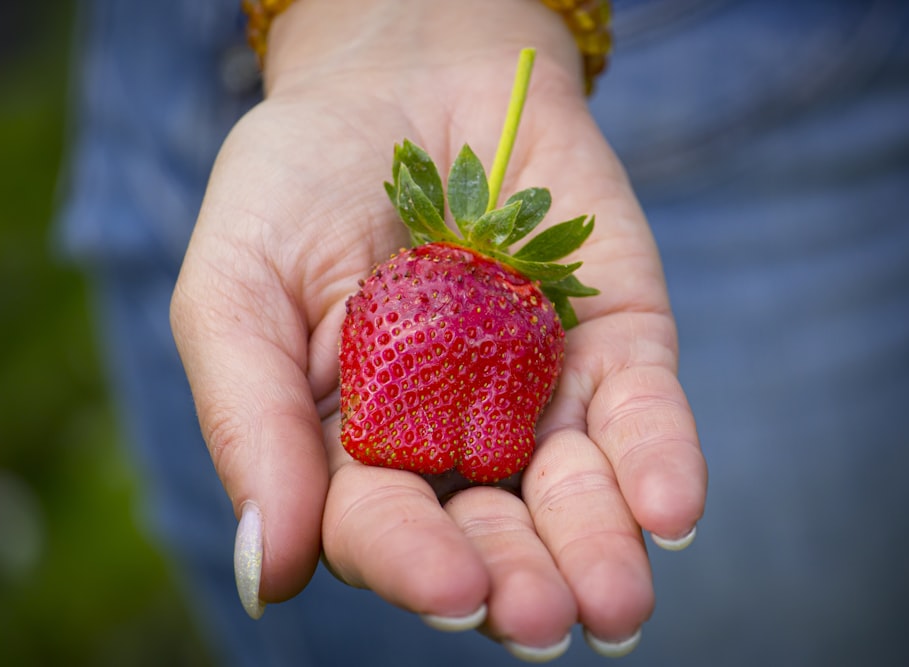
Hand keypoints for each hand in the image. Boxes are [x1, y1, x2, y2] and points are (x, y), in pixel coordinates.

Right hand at [170, 0, 705, 657]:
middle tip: (539, 619)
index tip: (452, 586)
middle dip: (519, 577)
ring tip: (614, 600)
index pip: (384, 527)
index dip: (414, 562)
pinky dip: (660, 456)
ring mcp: (541, 393)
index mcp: (357, 447)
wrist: (401, 70)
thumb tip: (266, 575)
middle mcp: (455, 439)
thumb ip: (251, 423)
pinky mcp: (616, 339)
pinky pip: (644, 409)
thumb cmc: (297, 181)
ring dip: (598, 545)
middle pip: (492, 529)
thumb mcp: (238, 288)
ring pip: (577, 490)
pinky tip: (669, 506)